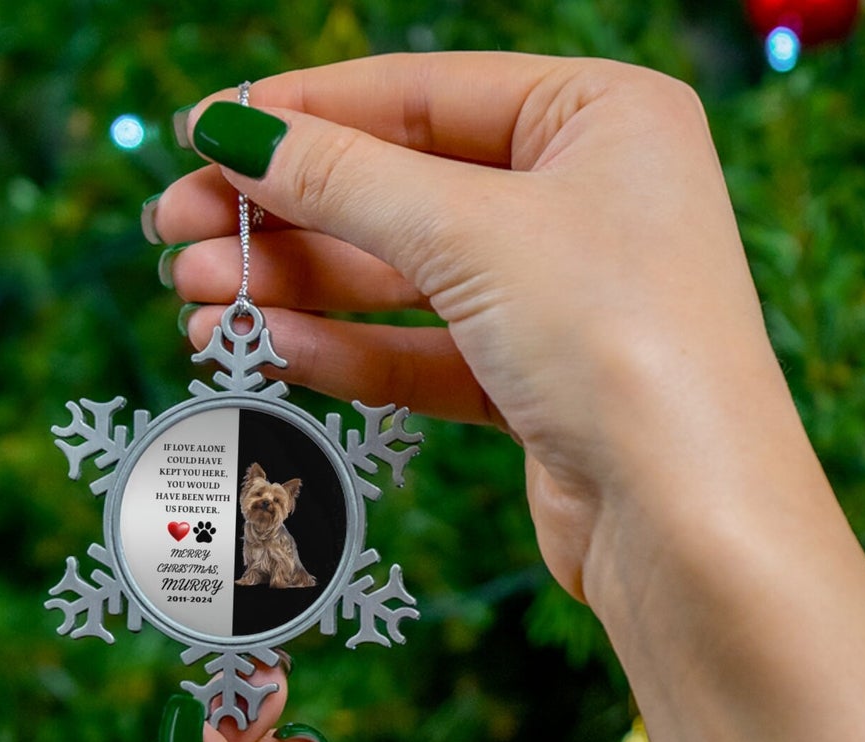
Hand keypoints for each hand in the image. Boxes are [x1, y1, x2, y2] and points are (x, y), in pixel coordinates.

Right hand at [153, 58, 864, 741]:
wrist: (691, 524)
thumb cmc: (618, 342)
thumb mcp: (470, 234)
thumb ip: (343, 179)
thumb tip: (231, 130)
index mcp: (602, 116)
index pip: (422, 93)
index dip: (304, 113)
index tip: (201, 135)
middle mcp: (588, 198)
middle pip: (403, 190)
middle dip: (285, 215)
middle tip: (174, 233)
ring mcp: (564, 298)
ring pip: (404, 280)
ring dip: (298, 287)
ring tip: (194, 299)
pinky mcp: (539, 386)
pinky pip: (425, 352)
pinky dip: (347, 349)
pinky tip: (265, 345)